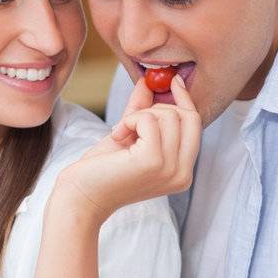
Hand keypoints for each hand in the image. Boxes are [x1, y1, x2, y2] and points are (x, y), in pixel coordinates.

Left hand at [56, 74, 199, 222]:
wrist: (82, 196)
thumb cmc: (103, 171)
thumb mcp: (130, 137)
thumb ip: (142, 111)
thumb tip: (148, 82)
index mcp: (182, 172)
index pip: (195, 126)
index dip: (185, 100)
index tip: (173, 81)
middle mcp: (182, 174)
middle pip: (187, 117)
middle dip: (157, 109)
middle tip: (130, 122)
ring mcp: (170, 169)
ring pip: (168, 115)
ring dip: (138, 116)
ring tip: (120, 134)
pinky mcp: (153, 161)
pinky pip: (149, 120)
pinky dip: (130, 120)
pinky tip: (117, 136)